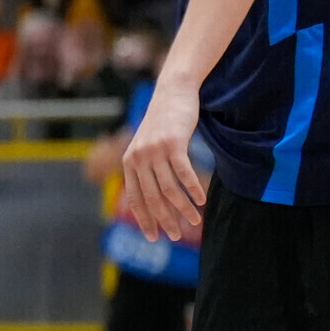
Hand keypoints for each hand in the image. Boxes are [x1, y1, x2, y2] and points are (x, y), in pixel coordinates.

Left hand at [119, 82, 205, 240]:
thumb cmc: (163, 124)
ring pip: (169, 189)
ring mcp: (154, 151)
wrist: (172, 93)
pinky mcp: (173, 144)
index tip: (154, 237)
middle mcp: (138, 158)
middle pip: (152, 198)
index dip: (144, 219)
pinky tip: (201, 201)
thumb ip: (147, 169)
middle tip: (176, 236)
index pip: (135, 198)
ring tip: (194, 222)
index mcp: (129, 162)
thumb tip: (154, 197)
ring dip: (183, 209)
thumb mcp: (148, 146)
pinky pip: (183, 173)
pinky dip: (193, 190)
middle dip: (164, 220)